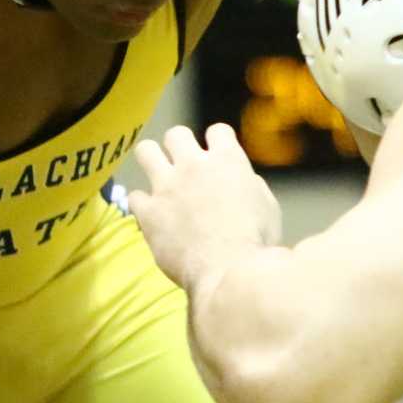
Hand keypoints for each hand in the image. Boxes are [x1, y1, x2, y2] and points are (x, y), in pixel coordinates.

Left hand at [130, 123, 282, 290]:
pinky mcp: (149, 211)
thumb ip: (250, 186)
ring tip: (157, 175)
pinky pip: (135, 196)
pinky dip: (142, 204)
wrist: (228, 271)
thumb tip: (242, 180)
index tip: (217, 155)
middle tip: (183, 164)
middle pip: (176, 134)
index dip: (217, 142)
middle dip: (179, 146)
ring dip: (152, 161)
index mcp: (227, 161)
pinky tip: (150, 213)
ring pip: (146, 151)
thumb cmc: (257, 243)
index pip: (217, 130)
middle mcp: (193, 165)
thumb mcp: (268, 208)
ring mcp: (167, 186)